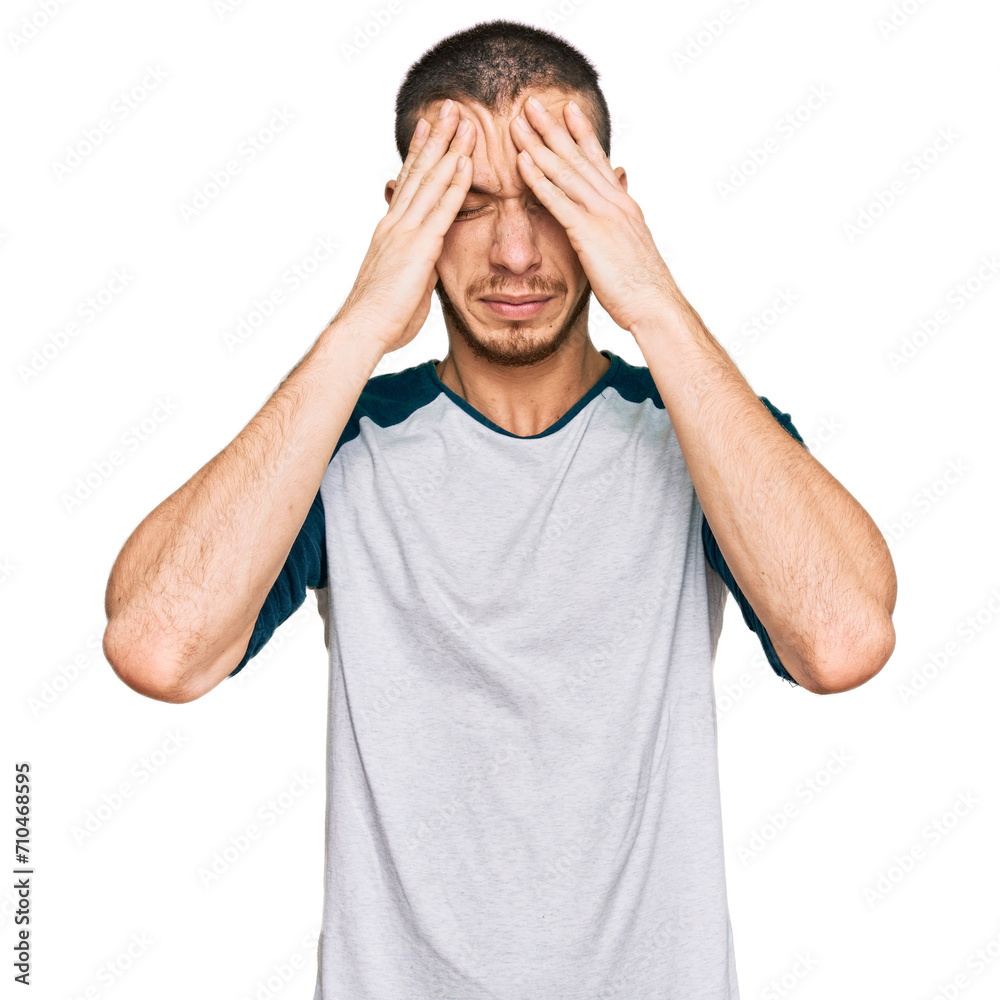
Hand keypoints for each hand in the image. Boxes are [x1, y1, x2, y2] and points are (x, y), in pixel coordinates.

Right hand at [334, 101, 475, 353]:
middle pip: (418, 172)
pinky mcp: (418, 247)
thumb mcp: (402, 283)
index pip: (407, 184)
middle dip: (436, 137)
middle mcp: (395, 224)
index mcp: (390, 231)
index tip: (430, 128)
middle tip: (449, 106)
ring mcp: (405, 232)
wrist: (364, 329)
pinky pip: (441, 209)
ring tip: (464, 119)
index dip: (419, 154)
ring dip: (449, 148)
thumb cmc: (383, 317)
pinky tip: (466, 161)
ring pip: (430, 181)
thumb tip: (424, 262)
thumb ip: (415, 265)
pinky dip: (455, 183)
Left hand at [509, 96, 679, 333]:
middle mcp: (613, 201)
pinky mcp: (589, 233)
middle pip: (578, 157)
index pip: (598, 160)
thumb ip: (622, 220)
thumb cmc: (642, 285)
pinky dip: (539, 179)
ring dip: (539, 145)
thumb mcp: (631, 246)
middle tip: (531, 102)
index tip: (567, 108)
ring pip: (565, 171)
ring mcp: (602, 215)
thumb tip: (620, 197)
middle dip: (553, 128)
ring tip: (518, 122)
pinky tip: (522, 162)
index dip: (581, 133)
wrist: (655, 305)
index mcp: (623, 204)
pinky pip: (558, 200)